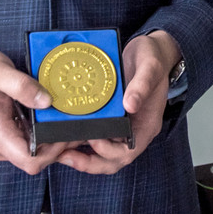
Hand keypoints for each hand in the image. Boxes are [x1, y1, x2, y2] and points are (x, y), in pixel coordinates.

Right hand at [0, 45, 71, 173]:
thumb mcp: (0, 72)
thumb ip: (23, 87)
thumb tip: (47, 102)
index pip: (31, 161)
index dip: (54, 152)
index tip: (67, 133)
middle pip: (35, 161)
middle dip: (59, 148)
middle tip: (76, 126)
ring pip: (33, 155)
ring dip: (52, 142)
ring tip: (67, 121)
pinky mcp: (3, 137)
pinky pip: (27, 145)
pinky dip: (43, 137)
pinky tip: (52, 120)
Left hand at [57, 31, 180, 174]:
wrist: (152, 50)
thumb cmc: (153, 58)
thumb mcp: (150, 67)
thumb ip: (142, 85)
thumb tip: (129, 105)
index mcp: (147, 125)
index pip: (128, 151)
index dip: (108, 151)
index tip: (92, 138)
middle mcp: (134, 130)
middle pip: (112, 160)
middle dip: (89, 163)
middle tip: (65, 157)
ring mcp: (122, 126)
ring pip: (102, 153)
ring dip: (82, 156)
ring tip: (59, 152)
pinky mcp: (111, 118)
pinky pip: (96, 136)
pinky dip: (81, 141)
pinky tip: (64, 136)